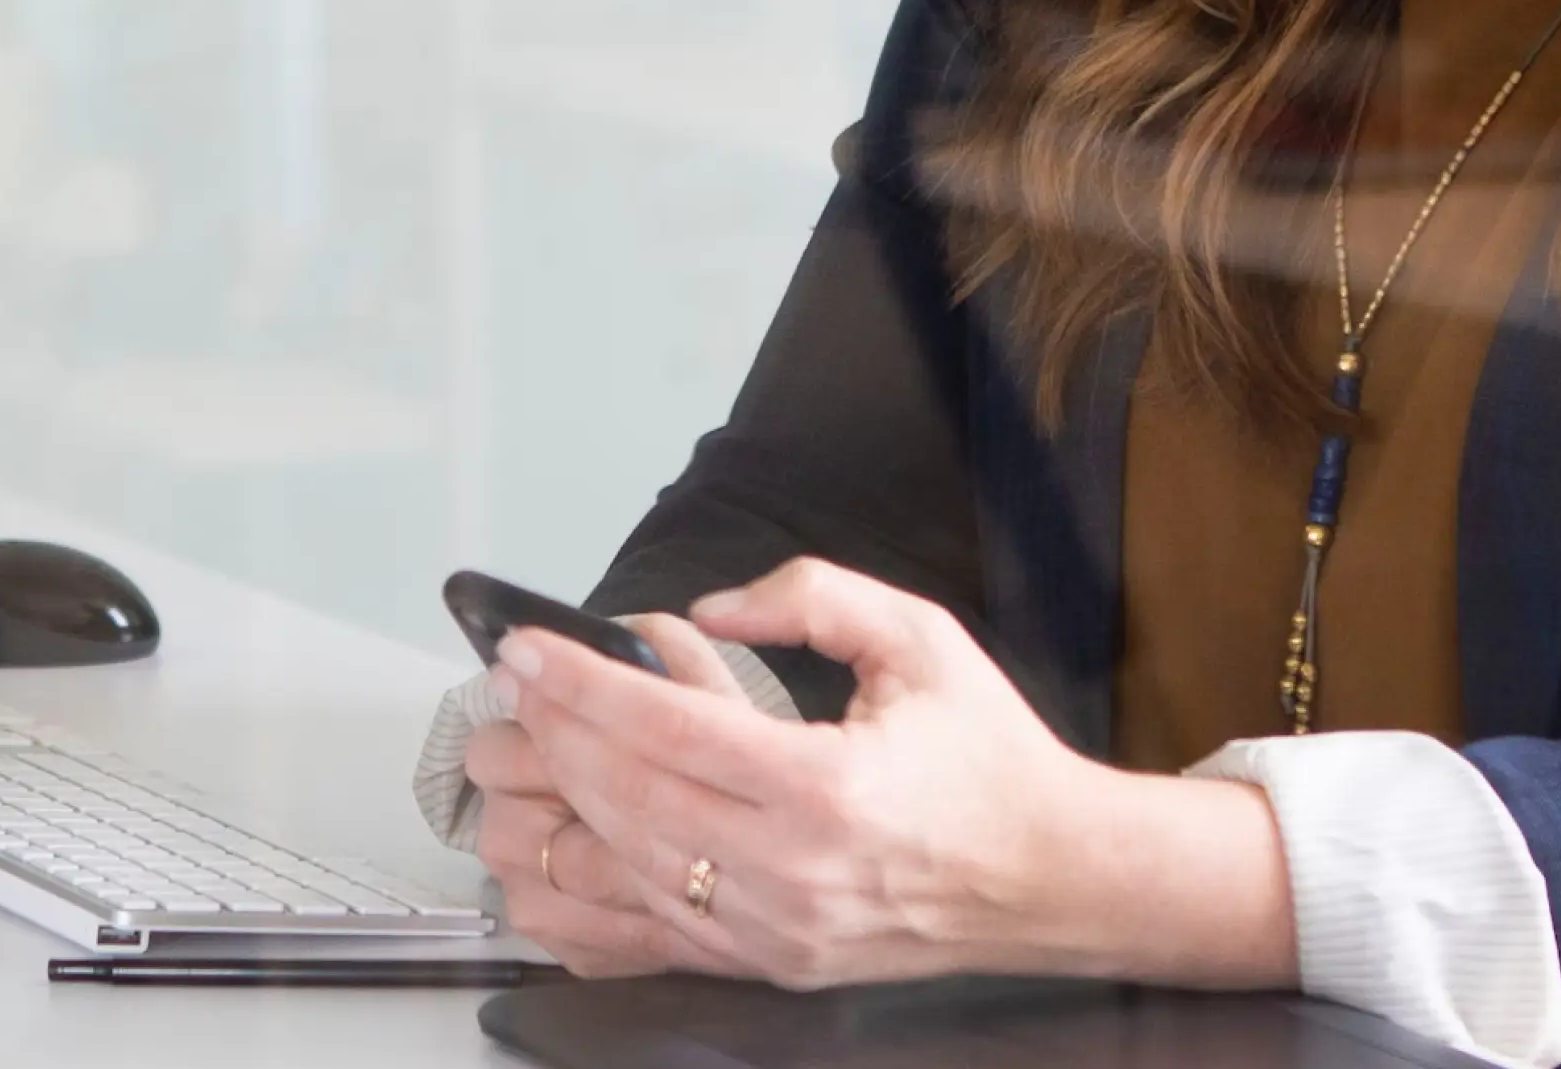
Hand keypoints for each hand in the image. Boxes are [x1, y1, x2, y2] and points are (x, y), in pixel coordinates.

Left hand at [498, 558, 1292, 990]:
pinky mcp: (767, 964)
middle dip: (550, 736)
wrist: (1052, 876)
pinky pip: (646, 935)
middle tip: (508, 687)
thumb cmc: (988, 759)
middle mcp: (792, 871)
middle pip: (627, 800)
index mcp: (827, 787)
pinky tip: (550, 844)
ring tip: (519, 752)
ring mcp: (774, 930)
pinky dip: (585, 891)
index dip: (581, 685)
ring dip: (554, 809)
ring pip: (623, 871)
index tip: (528, 648)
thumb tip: (712, 608)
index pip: (666, 731)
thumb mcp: (920, 639)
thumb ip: (812, 596)